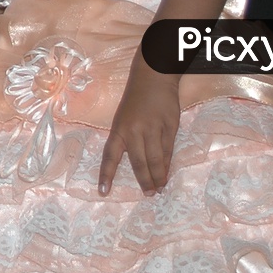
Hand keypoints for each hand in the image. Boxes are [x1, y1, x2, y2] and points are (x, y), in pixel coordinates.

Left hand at [98, 65, 180, 194]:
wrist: (153, 78)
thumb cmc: (136, 101)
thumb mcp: (124, 118)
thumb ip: (129, 140)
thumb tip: (138, 165)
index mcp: (118, 128)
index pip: (110, 155)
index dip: (106, 174)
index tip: (103, 191)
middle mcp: (134, 130)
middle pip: (138, 162)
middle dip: (144, 180)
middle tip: (149, 194)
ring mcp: (153, 128)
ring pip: (155, 159)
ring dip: (158, 176)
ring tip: (159, 188)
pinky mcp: (170, 126)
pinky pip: (168, 150)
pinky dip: (167, 164)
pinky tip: (167, 173)